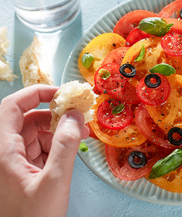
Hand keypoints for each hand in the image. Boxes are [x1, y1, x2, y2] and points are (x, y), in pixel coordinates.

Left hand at [0, 85, 88, 216]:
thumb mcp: (54, 181)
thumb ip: (66, 145)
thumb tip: (74, 117)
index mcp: (2, 150)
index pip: (13, 106)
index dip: (36, 94)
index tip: (61, 93)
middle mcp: (3, 152)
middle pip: (28, 119)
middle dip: (55, 116)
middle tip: (78, 116)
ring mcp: (11, 161)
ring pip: (35, 134)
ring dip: (58, 131)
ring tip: (80, 135)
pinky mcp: (21, 170)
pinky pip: (39, 148)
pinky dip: (56, 145)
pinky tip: (71, 150)